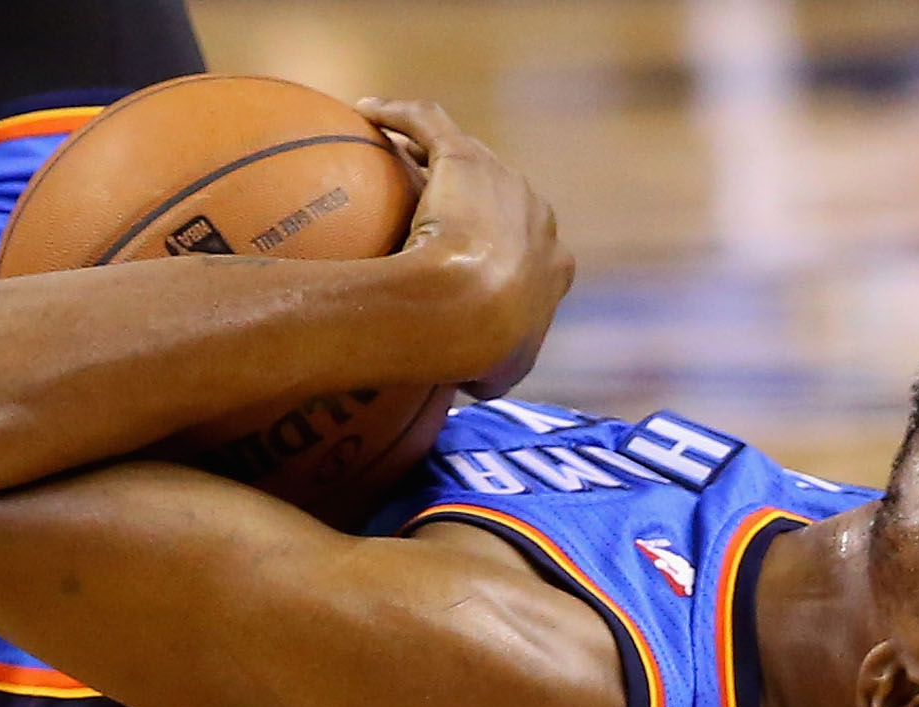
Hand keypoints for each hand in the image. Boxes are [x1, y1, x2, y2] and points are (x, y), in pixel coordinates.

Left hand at [358, 98, 575, 397]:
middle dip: (471, 199)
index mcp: (554, 265)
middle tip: (424, 212)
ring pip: (463, 154)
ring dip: (430, 149)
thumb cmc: (480, 348)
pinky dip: (400, 114)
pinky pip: (429, 124)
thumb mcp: (493, 376)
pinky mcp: (463, 156)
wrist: (469, 308)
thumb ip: (491, 374)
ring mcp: (502, 180)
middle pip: (500, 197)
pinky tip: (365, 112)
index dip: (503, 252)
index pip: (533, 251)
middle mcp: (536, 214)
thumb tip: (477, 383)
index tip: (466, 265)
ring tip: (391, 156)